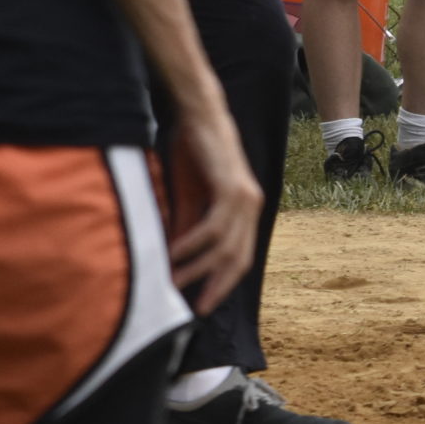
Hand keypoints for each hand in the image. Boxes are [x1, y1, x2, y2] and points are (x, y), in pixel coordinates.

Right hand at [165, 106, 262, 314]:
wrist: (200, 115)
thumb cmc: (194, 154)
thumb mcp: (189, 197)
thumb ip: (188, 225)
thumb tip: (176, 258)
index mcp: (245, 210)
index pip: (240, 257)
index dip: (223, 283)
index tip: (203, 305)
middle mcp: (251, 207)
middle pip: (237, 259)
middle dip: (215, 286)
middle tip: (194, 308)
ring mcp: (244, 198)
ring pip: (224, 247)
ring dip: (198, 268)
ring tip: (173, 282)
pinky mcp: (231, 189)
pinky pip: (213, 226)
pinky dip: (193, 244)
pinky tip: (173, 255)